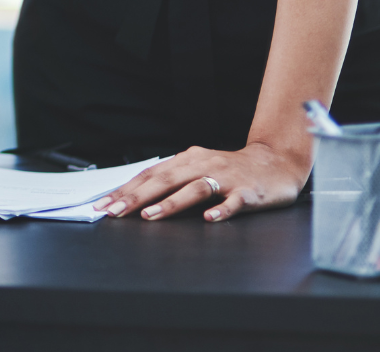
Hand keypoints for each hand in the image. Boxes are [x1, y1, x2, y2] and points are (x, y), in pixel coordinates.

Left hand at [90, 141, 310, 222]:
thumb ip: (171, 180)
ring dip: (171, 203)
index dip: (125, 189)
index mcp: (186, 160)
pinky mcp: (248, 192)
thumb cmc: (230, 170)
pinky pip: (234, 202)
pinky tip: (210, 219)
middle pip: (165, 180)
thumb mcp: (197, 168)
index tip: (103, 204)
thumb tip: (135, 195)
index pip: (149, 175)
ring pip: (195, 189)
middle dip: (136, 197)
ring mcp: (226, 178)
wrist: (276, 162)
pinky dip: (222, 210)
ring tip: (150, 215)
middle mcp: (202, 165)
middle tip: (115, 212)